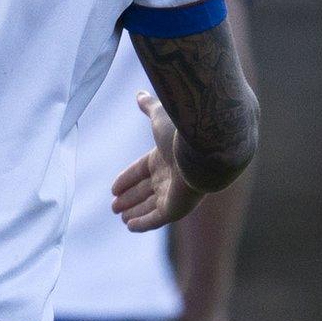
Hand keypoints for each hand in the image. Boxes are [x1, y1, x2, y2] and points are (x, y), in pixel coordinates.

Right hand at [111, 91, 203, 230]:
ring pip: (150, 205)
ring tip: (120, 216)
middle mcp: (170, 176)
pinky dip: (143, 223)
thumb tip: (139, 94)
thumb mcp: (160, 117)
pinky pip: (157, 219)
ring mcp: (174, 193)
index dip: (127, 178)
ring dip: (135, 211)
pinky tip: (130, 227)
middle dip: (130, 198)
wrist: (208, 148)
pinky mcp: (177, 208)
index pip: (142, 170)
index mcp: (165, 157)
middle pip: (146, 190)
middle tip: (114, 206)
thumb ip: (149, 108)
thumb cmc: (184, 131)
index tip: (113, 188)